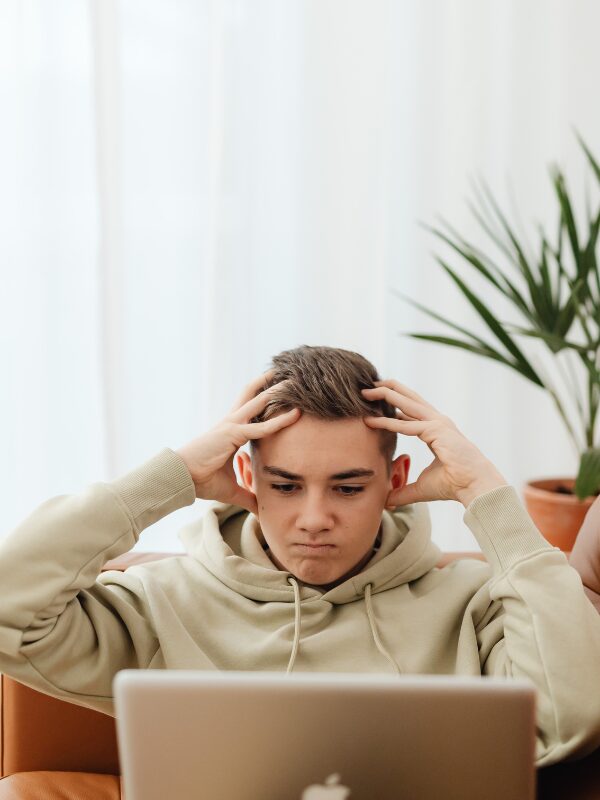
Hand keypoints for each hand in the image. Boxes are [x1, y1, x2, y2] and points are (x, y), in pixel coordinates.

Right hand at [175, 369, 300, 513]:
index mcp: (231, 430)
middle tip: (288, 372)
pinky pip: (260, 427)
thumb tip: (260, 510)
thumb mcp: (232, 490)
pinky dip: (279, 421)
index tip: (280, 390)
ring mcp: (231, 425)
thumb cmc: (202, 481)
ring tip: (295, 380)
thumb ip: (248, 497)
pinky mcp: (232, 434)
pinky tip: (295, 414)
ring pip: (259, 402)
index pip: (251, 409)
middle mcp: (231, 422)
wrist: (181, 478)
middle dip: (270, 382)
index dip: (264, 398)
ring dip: (277, 391)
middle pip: (253, 394)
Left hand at [361, 379, 507, 507]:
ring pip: (407, 404)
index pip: (410, 413)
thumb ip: (403, 492)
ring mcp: (438, 423)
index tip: (374, 404)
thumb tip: (387, 502)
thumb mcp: (422, 487)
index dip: (393, 407)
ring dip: (386, 396)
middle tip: (368, 387)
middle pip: (409, 399)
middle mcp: (437, 422)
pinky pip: (407, 425)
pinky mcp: (437, 431)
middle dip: (388, 391)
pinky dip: (388, 422)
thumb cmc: (454, 485)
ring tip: (367, 391)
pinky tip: (372, 421)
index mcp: (436, 430)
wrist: (475, 487)